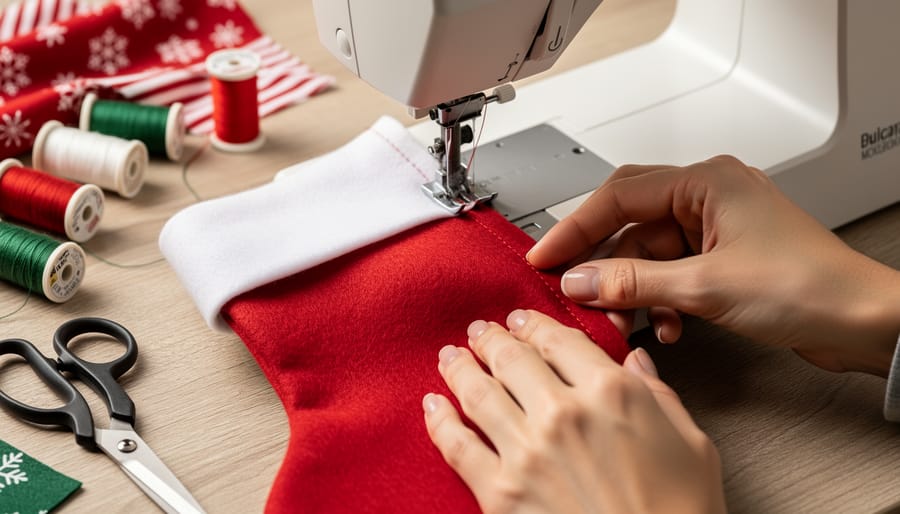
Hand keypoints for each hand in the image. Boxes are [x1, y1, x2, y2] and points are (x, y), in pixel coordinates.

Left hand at [423, 309, 725, 513]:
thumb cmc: (684, 510)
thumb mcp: (691, 443)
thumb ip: (658, 393)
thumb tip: (635, 359)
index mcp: (612, 392)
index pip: (559, 340)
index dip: (533, 324)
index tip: (519, 320)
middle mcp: (563, 412)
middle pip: (511, 359)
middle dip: (491, 339)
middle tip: (479, 331)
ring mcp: (527, 452)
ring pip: (478, 393)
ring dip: (459, 368)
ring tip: (450, 356)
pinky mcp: (500, 493)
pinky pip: (457, 446)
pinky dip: (440, 420)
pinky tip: (433, 404)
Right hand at [527, 155, 899, 375]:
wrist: (865, 321)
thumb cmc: (812, 285)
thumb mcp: (707, 285)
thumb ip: (635, 281)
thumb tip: (582, 280)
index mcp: (706, 181)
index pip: (618, 195)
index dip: (575, 228)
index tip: (545, 256)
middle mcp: (707, 198)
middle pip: (629, 225)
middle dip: (603, 263)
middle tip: (571, 289)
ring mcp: (714, 230)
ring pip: (647, 255)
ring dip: (634, 291)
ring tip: (626, 320)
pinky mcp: (721, 260)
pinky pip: (669, 274)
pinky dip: (658, 300)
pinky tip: (664, 325)